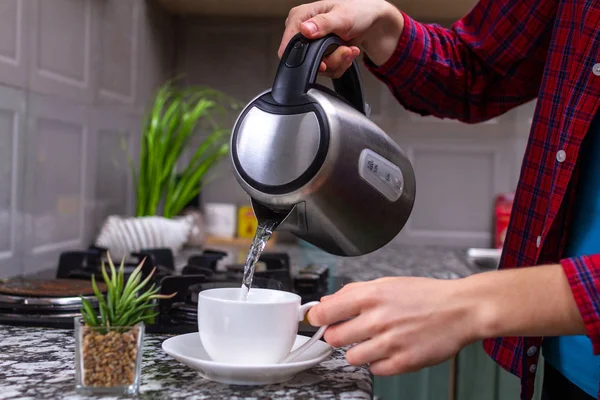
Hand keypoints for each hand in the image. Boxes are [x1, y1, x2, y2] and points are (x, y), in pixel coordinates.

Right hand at [278, 0, 403, 77]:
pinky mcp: (322, 55)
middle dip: (329, 60)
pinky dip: (341, 65)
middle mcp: (304, 32)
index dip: (303, 55)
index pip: (289, 42)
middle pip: (305, 59)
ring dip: (338, 62)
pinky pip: (328, 70)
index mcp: (301, 16)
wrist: (372, 22)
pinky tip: (348, 52)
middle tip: (344, 50)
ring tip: (350, 49)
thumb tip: (305, 30)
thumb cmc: (357, 11)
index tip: (321, 61)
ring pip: (318, 67)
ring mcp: (313, 45)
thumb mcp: (341, 16)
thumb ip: (323, 24)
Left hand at [307, 277, 476, 374]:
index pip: (325, 312)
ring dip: (358, 350)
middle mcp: (378, 320)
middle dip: (337, 335)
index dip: (317, 318)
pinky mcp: (402, 362)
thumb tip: (327, 301)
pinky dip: (379, 362)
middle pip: (334, 338)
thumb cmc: (426, 295)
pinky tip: (390, 349)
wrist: (461, 310)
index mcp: (371, 296)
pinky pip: (375, 370)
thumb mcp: (387, 284)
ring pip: (351, 357)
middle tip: (349, 331)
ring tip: (374, 340)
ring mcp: (390, 343)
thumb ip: (354, 292)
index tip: (316, 320)